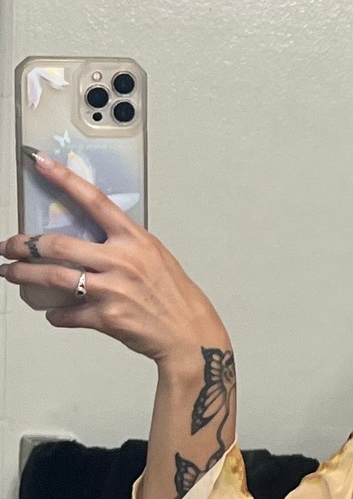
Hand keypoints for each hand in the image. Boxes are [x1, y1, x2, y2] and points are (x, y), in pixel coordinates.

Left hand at [0, 151, 226, 364]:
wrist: (188, 334)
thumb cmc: (174, 296)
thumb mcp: (154, 258)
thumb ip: (123, 245)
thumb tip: (90, 239)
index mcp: (135, 240)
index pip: (94, 201)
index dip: (64, 179)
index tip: (41, 164)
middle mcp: (121, 261)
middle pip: (59, 245)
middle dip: (25, 245)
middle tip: (9, 245)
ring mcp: (112, 290)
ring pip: (54, 278)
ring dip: (24, 275)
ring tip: (10, 273)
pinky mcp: (106, 317)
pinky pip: (68, 313)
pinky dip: (56, 314)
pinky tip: (54, 312)